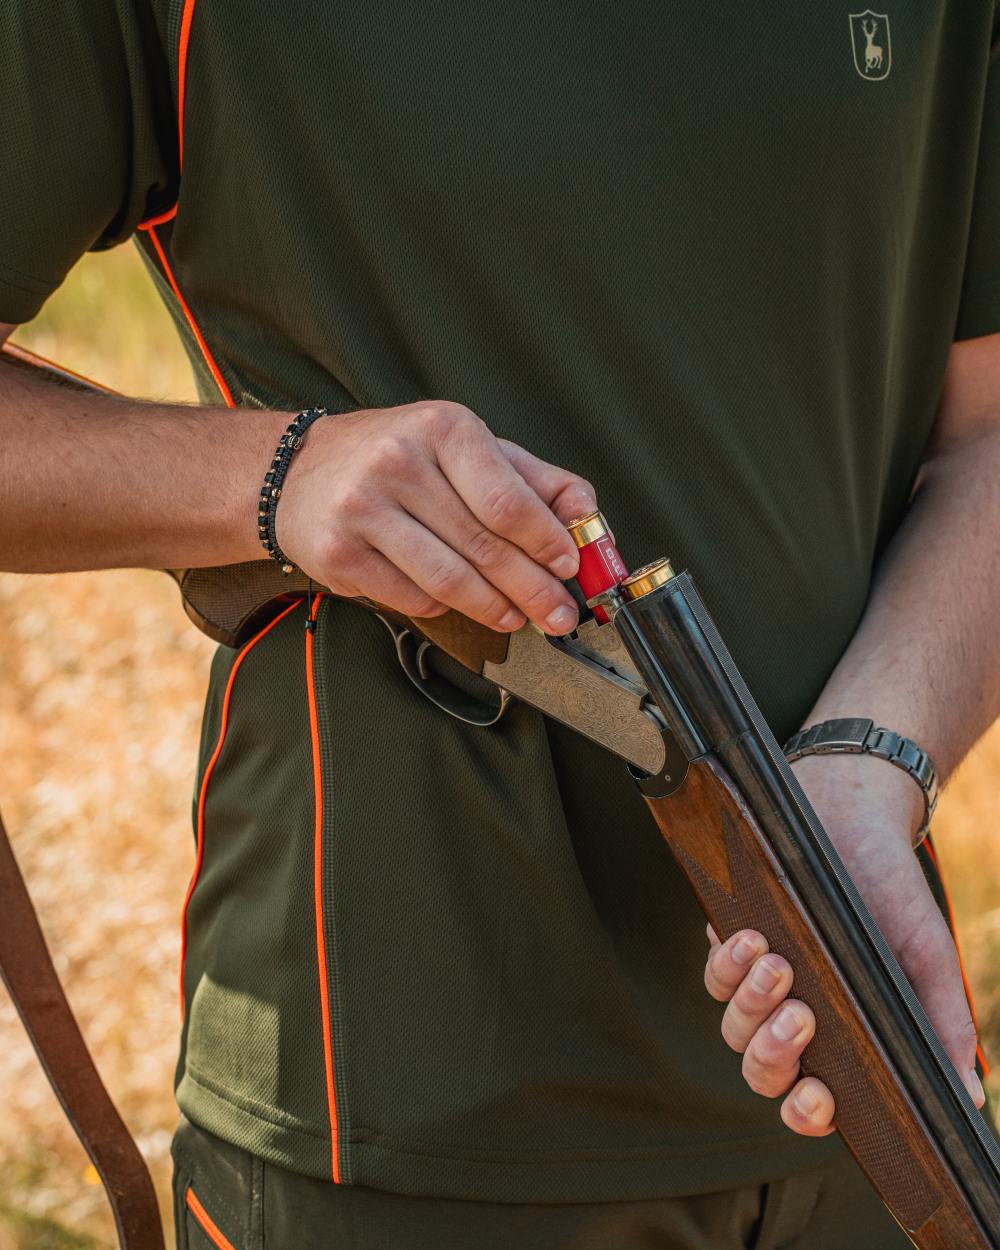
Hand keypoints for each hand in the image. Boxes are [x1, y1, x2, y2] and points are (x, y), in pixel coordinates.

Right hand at [275, 401, 595, 633]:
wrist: (298, 469)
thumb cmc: (396, 456)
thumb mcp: (466, 447)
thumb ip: (532, 479)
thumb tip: (587, 517)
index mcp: (441, 428)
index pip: (507, 500)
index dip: (547, 542)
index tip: (570, 568)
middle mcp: (397, 462)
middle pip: (484, 546)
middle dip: (533, 589)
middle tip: (559, 614)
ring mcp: (362, 509)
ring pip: (449, 581)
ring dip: (494, 608)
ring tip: (516, 616)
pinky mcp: (339, 553)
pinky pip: (411, 597)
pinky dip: (443, 608)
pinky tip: (456, 602)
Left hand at [703, 754, 985, 1135]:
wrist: (853, 813)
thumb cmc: (892, 890)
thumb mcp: (926, 953)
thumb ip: (942, 1020)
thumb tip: (970, 1095)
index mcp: (842, 1035)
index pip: (813, 1099)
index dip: (807, 1112)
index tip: (820, 1098)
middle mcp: (795, 1016)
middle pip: (764, 1071)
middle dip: (774, 1056)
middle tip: (801, 1017)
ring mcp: (760, 980)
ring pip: (734, 1026)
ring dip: (752, 1004)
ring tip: (780, 965)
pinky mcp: (733, 939)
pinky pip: (715, 971)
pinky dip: (729, 963)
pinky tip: (754, 938)